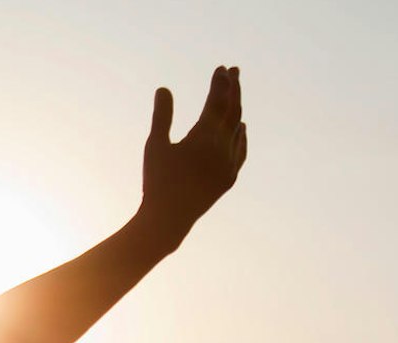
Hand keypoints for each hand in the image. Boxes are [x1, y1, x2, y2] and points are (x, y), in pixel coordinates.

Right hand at [139, 66, 246, 233]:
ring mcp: (229, 163)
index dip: (220, 83)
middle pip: (233, 110)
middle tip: (234, 70)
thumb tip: (164, 88)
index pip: (218, 101)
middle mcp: (223, 148)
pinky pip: (241, 149)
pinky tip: (241, 126)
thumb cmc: (157, 181)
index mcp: (204, 137)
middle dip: (234, 88)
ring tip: (235, 93)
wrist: (169, 219)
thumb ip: (162, 116)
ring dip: (237, 108)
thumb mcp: (155, 146)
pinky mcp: (230, 177)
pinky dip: (242, 134)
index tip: (221, 68)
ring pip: (238, 128)